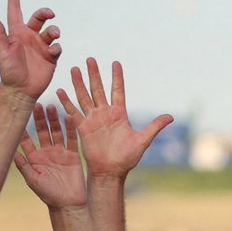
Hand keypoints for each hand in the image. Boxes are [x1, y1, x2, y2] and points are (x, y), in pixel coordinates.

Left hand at [0, 0, 60, 99]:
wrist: (21, 89)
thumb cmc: (9, 71)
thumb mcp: (1, 52)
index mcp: (16, 33)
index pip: (15, 11)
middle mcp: (29, 36)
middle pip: (39, 18)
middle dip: (45, 13)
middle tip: (50, 14)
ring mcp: (41, 46)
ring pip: (50, 31)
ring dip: (53, 31)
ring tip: (53, 36)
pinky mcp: (50, 57)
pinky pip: (57, 47)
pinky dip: (56, 47)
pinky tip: (52, 51)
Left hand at [12, 104, 85, 209]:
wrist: (68, 204)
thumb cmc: (48, 195)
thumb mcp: (32, 179)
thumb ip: (23, 165)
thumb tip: (10, 150)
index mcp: (34, 157)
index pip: (26, 138)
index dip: (22, 126)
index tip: (18, 113)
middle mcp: (46, 152)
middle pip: (41, 131)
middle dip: (39, 119)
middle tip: (36, 105)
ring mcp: (60, 153)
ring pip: (56, 132)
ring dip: (53, 120)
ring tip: (51, 107)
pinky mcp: (73, 155)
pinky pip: (72, 139)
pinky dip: (71, 129)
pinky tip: (69, 117)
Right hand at [58, 59, 173, 179]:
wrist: (111, 171)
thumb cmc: (127, 158)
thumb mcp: (143, 140)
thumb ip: (155, 126)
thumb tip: (171, 116)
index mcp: (119, 114)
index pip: (117, 91)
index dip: (116, 77)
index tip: (115, 63)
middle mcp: (105, 114)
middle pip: (98, 89)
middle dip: (94, 74)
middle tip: (90, 59)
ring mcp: (93, 119)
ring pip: (84, 97)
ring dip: (79, 83)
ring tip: (74, 68)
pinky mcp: (83, 127)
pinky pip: (73, 112)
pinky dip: (66, 102)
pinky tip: (60, 90)